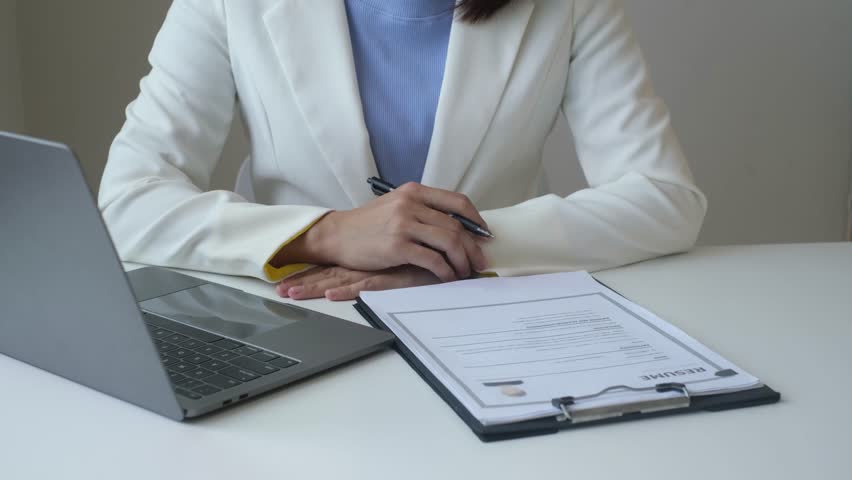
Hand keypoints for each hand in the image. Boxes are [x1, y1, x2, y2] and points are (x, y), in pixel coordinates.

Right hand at [273, 182, 489, 281]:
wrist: (337, 235)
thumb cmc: (367, 224)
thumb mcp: (396, 206)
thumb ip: (423, 211)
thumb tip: (456, 228)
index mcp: (414, 191)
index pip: (458, 201)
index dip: (476, 220)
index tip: (484, 235)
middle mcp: (411, 204)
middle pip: (456, 225)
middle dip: (472, 247)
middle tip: (479, 261)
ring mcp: (404, 224)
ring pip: (449, 242)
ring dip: (462, 260)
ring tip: (464, 271)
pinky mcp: (398, 246)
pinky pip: (433, 259)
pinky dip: (445, 271)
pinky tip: (447, 277)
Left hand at [276, 265, 440, 301]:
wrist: (450, 256)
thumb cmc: (429, 257)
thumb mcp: (405, 265)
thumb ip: (389, 268)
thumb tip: (377, 279)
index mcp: (371, 260)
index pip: (336, 268)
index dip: (312, 274)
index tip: (287, 284)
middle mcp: (370, 264)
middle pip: (331, 274)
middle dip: (305, 283)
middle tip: (280, 293)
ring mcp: (377, 269)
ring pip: (339, 280)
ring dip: (313, 287)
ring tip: (288, 295)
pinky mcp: (389, 276)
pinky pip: (365, 286)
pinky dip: (345, 291)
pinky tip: (328, 296)